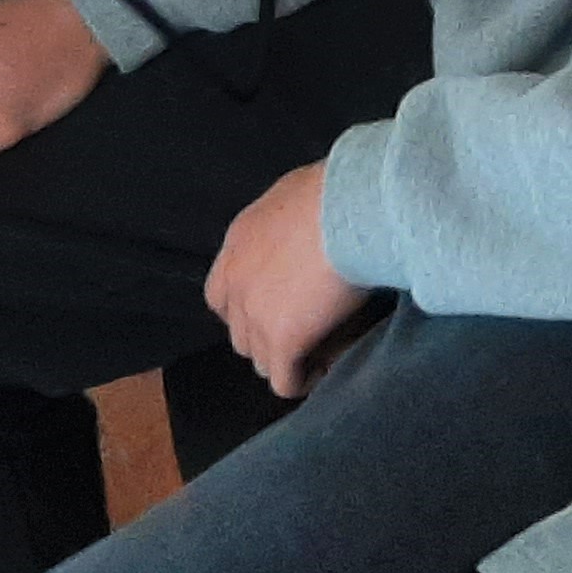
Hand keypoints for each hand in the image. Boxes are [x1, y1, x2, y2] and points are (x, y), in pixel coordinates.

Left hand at [205, 162, 368, 398]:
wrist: (350, 208)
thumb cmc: (334, 191)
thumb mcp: (293, 195)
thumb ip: (283, 223)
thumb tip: (302, 228)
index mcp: (237, 245)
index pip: (221, 296)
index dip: (247, 308)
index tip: (279, 308)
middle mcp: (236, 283)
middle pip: (240, 332)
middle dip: (267, 336)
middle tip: (305, 329)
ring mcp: (254, 315)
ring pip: (260, 359)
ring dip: (286, 359)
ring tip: (319, 351)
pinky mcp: (281, 341)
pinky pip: (284, 381)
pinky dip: (302, 380)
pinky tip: (324, 369)